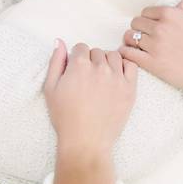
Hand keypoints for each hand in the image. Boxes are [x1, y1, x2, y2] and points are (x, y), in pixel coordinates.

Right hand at [44, 41, 136, 155]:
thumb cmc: (65, 117)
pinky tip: (117, 77)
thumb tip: (59, 42)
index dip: (77, 59)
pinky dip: (125, 67)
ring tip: (102, 78)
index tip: (77, 72)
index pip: (81, 47)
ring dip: (107, 62)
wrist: (86, 141)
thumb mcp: (50, 89)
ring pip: (114, 56)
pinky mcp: (130, 88)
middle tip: (88, 79)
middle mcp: (99, 68)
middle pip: (97, 51)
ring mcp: (117, 77)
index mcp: (79, 65)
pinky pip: (132, 66)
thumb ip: (55, 62)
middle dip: (91, 61)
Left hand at [119, 0, 182, 104]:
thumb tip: (176, 6)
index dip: (148, 18)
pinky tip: (129, 54)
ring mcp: (155, 46)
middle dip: (139, 28)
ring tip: (135, 45)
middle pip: (136, 23)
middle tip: (144, 36)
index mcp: (170, 14)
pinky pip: (129, 54)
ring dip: (130, 40)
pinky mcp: (152, 64)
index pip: (146, 12)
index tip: (151, 26)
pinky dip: (126, 52)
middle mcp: (160, 28)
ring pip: (129, 37)